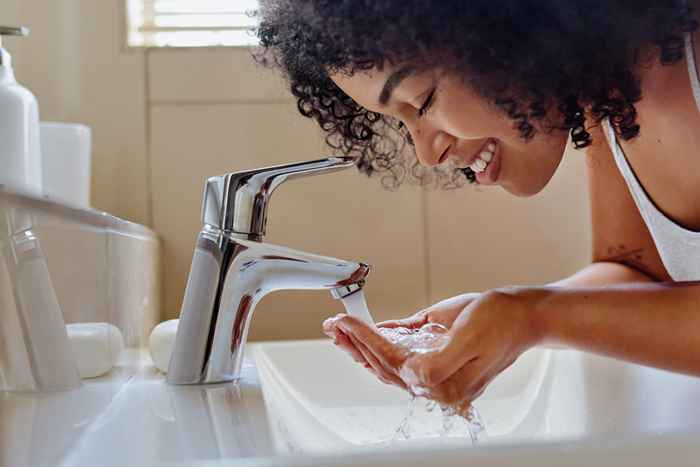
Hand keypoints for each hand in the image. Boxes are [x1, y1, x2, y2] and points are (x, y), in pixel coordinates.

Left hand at [326, 287, 547, 413]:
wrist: (524, 316)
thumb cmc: (501, 323)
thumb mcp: (469, 339)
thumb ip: (437, 363)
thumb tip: (409, 374)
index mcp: (445, 383)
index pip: (393, 362)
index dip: (366, 341)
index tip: (347, 324)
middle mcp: (438, 384)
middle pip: (385, 366)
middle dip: (356, 344)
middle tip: (334, 326)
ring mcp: (437, 374)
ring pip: (389, 364)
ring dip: (362, 347)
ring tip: (341, 331)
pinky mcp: (437, 360)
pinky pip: (402, 356)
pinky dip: (381, 344)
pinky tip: (366, 335)